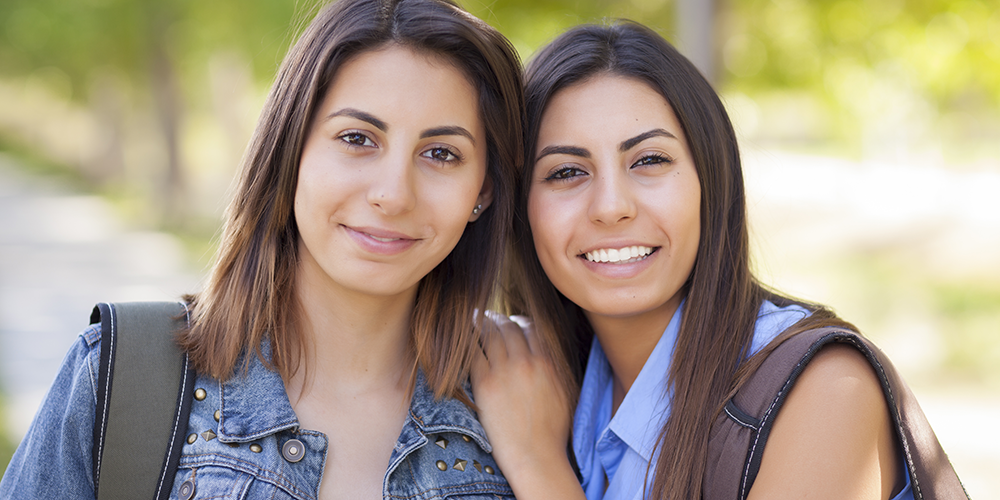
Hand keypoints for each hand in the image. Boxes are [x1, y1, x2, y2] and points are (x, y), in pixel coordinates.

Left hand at [471, 313, 584, 499]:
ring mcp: (505, 372)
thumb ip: (554, 370)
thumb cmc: (552, 433)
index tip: (509, 325)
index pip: (530, 327)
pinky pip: (472, 353)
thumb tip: (546, 357)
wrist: (536, 456)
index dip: (517, 322)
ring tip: (471, 324)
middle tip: (486, 320)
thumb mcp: (564, 394)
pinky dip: (467, 344)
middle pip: (508, 326)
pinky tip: (460, 343)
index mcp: (548, 363)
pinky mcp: (485, 385)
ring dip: (478, 326)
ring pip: (488, 334)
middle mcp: (527, 362)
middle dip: (496, 320)